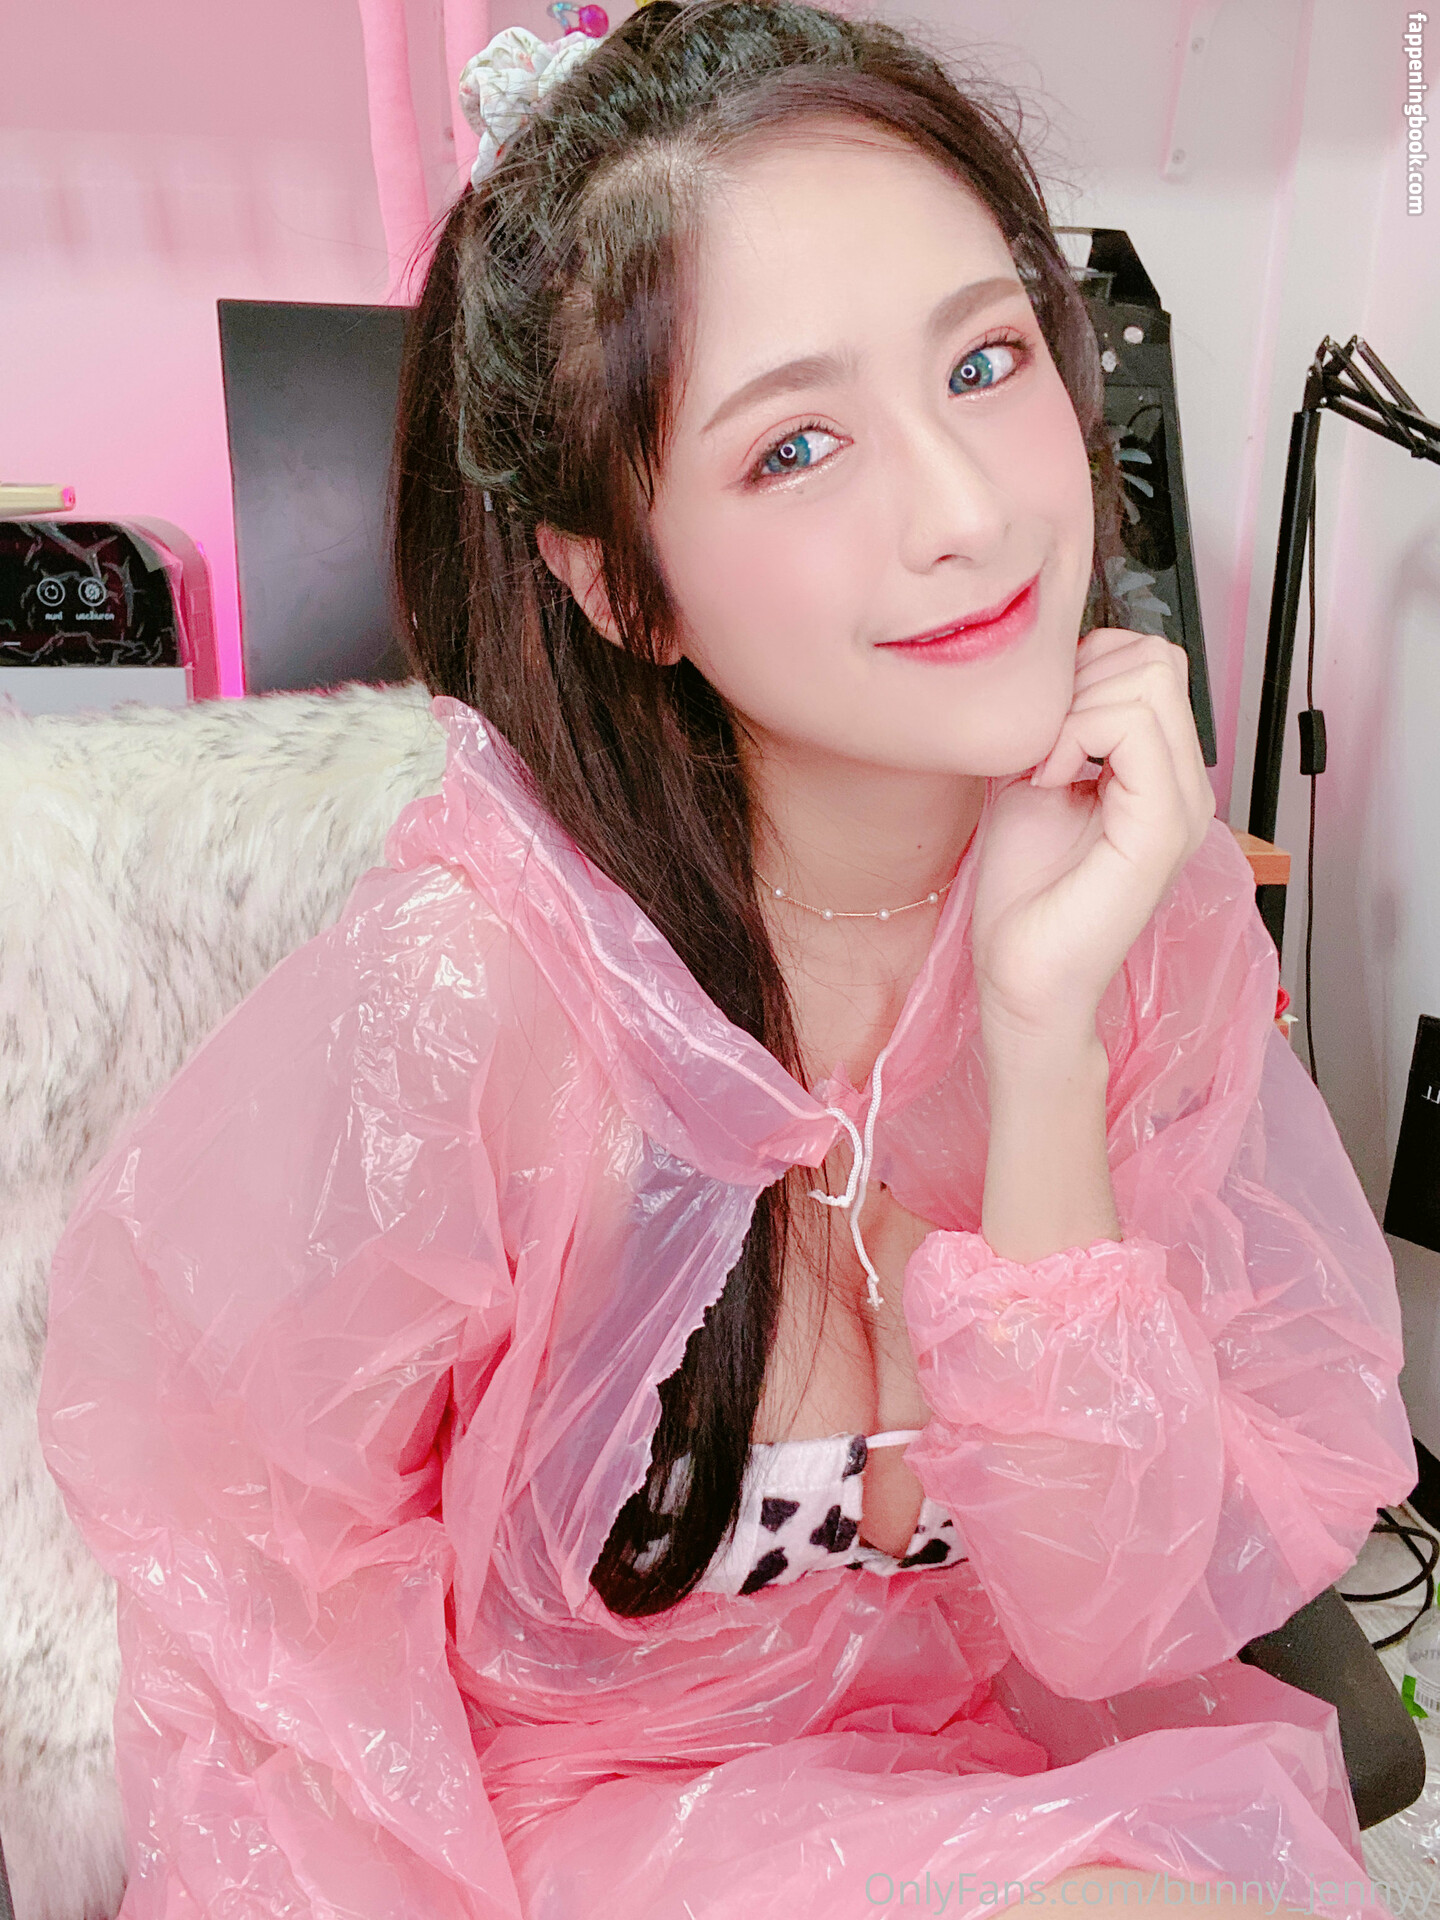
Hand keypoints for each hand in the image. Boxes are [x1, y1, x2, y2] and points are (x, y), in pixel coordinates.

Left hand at [971, 629, 1215, 1046]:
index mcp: (1161, 773)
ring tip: (1043, 769)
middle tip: (1039, 748)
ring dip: (1075, 709)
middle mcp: (1185, 784)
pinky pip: (1135, 728)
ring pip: (1149, 679)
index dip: (1085, 669)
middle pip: (1156, 658)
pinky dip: (1076, 735)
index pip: (1152, 661)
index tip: (1039, 732)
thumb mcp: (1036, 779)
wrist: (1021, 975)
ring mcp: (1183, 805)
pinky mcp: (1162, 827)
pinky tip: (1047, 782)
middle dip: (1081, 682)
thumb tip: (1057, 668)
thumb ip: (1058, 724)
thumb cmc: (1025, 893)